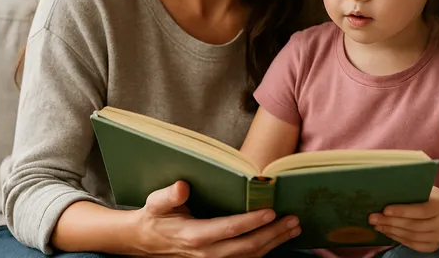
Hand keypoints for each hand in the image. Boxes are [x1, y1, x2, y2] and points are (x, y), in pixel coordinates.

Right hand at [132, 180, 300, 257]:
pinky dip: (264, 251)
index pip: (229, 229)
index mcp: (195, 235)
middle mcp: (207, 252)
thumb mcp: (155, 203)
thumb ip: (168, 196)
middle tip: (293, 220)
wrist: (145, 243)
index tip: (271, 211)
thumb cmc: (154, 218)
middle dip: (273, 234)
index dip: (251, 221)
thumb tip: (182, 186)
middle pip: (246, 246)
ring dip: (274, 243)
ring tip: (293, 228)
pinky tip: (278, 240)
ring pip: (250, 256)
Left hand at [368, 187, 438, 252]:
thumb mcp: (428, 190)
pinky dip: (397, 238)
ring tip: (376, 225)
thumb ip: (413, 190)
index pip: (420, 211)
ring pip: (411, 236)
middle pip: (413, 225)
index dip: (401, 211)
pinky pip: (412, 244)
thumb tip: (386, 188)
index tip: (385, 209)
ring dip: (391, 231)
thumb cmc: (433, 197)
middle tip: (373, 218)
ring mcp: (438, 237)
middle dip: (390, 222)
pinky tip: (386, 231)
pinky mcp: (432, 246)